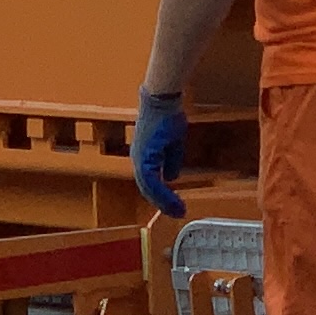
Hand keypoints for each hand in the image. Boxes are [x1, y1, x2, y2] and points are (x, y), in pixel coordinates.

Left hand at [132, 89, 188, 217]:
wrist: (162, 100)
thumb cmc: (167, 116)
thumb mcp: (172, 144)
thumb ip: (170, 161)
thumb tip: (171, 177)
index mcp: (143, 157)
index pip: (150, 183)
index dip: (161, 197)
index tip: (176, 207)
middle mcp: (138, 160)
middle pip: (147, 189)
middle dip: (163, 204)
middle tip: (178, 214)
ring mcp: (139, 158)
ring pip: (148, 188)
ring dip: (163, 201)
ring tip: (177, 211)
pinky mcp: (144, 156)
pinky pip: (151, 180)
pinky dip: (162, 192)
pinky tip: (172, 198)